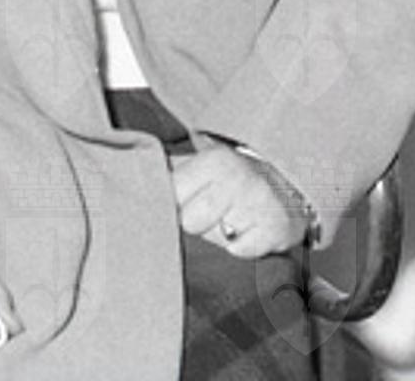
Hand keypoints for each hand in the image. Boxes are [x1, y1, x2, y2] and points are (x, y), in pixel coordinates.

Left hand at [169, 141, 307, 258]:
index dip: (176, 205)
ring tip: (233, 218)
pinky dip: (244, 247)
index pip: (172, 195)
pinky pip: (241, 252)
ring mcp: (259, 204)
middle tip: (215, 210)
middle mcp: (238, 177)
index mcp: (214, 161)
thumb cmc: (235, 179)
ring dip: (222, 236)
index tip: (187, 201)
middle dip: (199, 223)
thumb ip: (169, 171)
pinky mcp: (276, 229)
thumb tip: (124, 177)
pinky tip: (250, 230)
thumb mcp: (202, 165)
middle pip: (191, 223)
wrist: (290, 184)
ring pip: (216, 240)